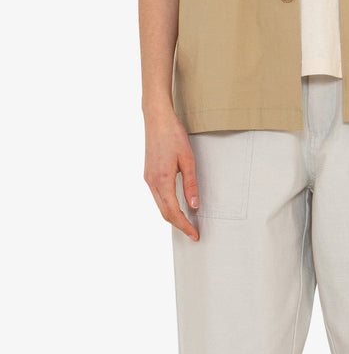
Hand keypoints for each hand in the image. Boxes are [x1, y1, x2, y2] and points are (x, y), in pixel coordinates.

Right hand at [143, 106, 199, 240]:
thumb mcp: (188, 159)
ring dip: (172, 216)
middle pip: (164, 213)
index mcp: (162, 180)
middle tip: (193, 232)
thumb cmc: (174, 135)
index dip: (184, 226)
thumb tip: (193, 206)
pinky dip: (166, 205)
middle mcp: (152, 183)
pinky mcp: (148, 174)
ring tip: (187, 222)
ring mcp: (148, 179)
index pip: (173, 212)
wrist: (157, 119)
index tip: (194, 234)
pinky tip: (176, 205)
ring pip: (159, 206)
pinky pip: (157, 196)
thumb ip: (190, 184)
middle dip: (178, 225)